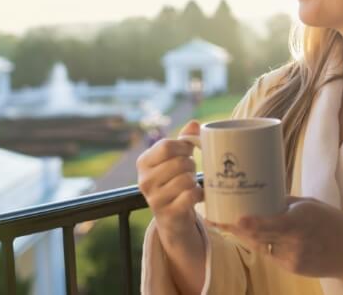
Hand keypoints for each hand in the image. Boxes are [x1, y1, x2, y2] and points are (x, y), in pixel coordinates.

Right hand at [136, 121, 202, 239]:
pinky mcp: (168, 214)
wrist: (172, 219)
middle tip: (191, 171)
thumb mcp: (174, 160)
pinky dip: (199, 194)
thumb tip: (194, 123)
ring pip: (186, 179)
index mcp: (143, 162)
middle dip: (191, 165)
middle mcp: (145, 180)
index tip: (188, 152)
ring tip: (191, 183)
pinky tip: (197, 195)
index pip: (167, 146)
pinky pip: (190, 196)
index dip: (184, 147)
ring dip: (194, 180)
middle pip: (179, 162)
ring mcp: (154, 199)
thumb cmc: (174, 182)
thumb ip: (183, 141)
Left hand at [207, 196, 342, 285]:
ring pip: (260, 246)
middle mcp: (294, 241)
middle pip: (258, 237)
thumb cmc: (335, 223)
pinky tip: (255, 235)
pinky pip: (270, 255)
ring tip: (228, 223)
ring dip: (246, 236)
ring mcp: (292, 258)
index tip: (232, 219)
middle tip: (215, 218)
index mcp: (301, 221)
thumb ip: (286, 204)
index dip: (249, 224)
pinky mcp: (292, 269)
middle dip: (236, 228)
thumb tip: (262, 197)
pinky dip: (262, 244)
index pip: (270, 225)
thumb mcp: (311, 204)